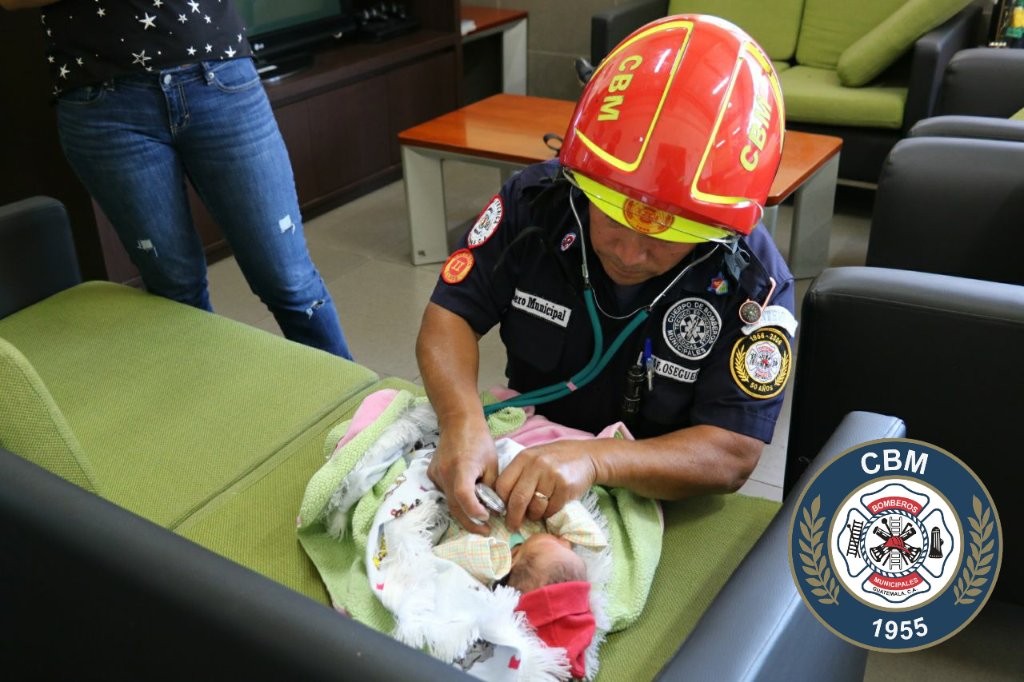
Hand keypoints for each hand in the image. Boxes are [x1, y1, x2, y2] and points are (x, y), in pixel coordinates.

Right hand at [427, 414, 497, 534]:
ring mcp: (435, 474)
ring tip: (479, 515)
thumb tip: (492, 509)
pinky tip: (467, 497)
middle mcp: (445, 472)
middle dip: (470, 522)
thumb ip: (491, 487)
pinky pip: (445, 493)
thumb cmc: (479, 441)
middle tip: (485, 531)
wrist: (458, 423)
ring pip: (449, 502)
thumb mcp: (492, 464)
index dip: (474, 511)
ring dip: (463, 511)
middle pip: (455, 506)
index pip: (463, 495)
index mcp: (462, 467)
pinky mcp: (431, 475)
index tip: (487, 518)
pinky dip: (456, 499)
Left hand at [495, 440, 597, 530]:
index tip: (501, 512)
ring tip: (536, 513)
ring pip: (536, 507)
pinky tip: (550, 506)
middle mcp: (536, 465)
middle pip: (518, 498)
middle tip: (512, 526)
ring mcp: (552, 475)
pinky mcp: (566, 486)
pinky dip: (549, 513)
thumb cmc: (554, 460)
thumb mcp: (532, 459)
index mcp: (523, 458)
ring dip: (534, 515)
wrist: (585, 455)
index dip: (500, 502)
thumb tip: (503, 504)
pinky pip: (552, 509)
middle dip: (513, 517)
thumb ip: (518, 476)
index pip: (503, 485)